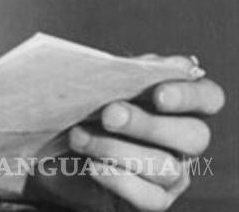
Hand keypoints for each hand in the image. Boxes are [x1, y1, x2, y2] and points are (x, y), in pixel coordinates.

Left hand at [0, 55, 224, 210]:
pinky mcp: (154, 198)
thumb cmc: (84, 110)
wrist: (57, 153)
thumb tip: (138, 65)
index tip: (158, 94)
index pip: (207, 97)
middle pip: (193, 136)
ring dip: (118, 149)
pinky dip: (118, 179)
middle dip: (148, 124)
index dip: (189, 95)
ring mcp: (173, 172)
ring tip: (79, 136)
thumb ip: (122, 73)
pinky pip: (148, 196)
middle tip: (109, 114)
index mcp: (179, 104)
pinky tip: (93, 166)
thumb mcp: (100, 86)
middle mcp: (184, 139)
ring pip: (166, 166)